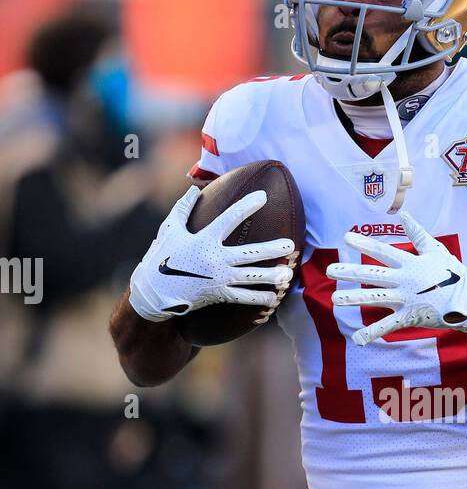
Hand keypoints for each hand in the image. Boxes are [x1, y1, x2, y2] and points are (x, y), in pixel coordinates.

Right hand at [129, 186, 295, 322]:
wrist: (154, 291)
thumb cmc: (162, 256)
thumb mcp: (170, 229)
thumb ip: (183, 209)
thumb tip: (194, 189)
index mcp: (205, 240)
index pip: (229, 219)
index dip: (247, 206)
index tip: (263, 196)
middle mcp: (216, 260)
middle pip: (250, 254)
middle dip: (272, 249)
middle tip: (290, 244)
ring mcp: (219, 279)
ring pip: (252, 278)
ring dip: (272, 277)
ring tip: (288, 274)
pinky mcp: (220, 295)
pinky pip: (244, 298)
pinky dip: (260, 299)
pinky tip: (275, 298)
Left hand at [327, 211, 466, 346]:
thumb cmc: (453, 273)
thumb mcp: (436, 250)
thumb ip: (417, 234)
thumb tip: (403, 215)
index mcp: (410, 263)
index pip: (382, 251)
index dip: (364, 244)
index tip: (346, 237)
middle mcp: (404, 280)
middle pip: (372, 275)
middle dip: (350, 272)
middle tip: (329, 270)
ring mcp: (406, 299)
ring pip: (375, 298)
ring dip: (354, 299)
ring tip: (335, 299)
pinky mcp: (410, 317)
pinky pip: (388, 326)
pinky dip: (372, 333)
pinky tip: (357, 339)